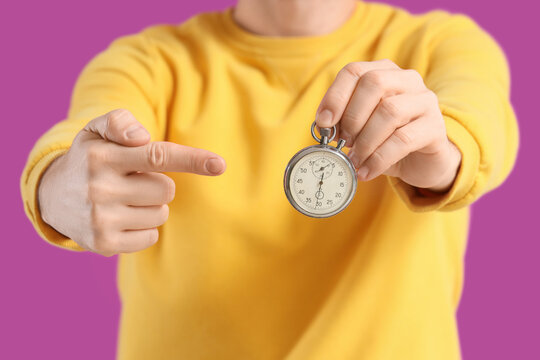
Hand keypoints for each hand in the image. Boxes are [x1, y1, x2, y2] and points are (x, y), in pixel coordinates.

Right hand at [38, 109, 225, 255]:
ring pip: (161, 213)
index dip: (192, 159)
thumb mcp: (96, 131)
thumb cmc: (89, 159)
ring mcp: (100, 219)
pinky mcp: (103, 244)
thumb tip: (142, 137)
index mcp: (102, 156)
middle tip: (131, 180)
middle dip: (157, 183)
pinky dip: (144, 227)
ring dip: (151, 205)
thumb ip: (119, 122)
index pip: (157, 155)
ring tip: (124, 199)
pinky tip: (121, 218)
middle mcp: (99, 188)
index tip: (220, 165)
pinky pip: (151, 235)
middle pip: (167, 188)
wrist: (52, 197)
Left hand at [315, 59, 460, 192]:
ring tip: (355, 160)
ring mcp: (425, 101)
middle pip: (374, 83)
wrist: (420, 162)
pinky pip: (403, 139)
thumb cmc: (384, 140)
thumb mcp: (359, 127)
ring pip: (389, 111)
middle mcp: (407, 80)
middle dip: (352, 116)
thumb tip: (324, 125)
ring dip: (365, 140)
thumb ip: (343, 121)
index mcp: (384, 72)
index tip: (323, 122)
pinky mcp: (435, 127)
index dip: (335, 96)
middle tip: (343, 142)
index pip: (354, 71)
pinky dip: (379, 158)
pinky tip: (367, 171)